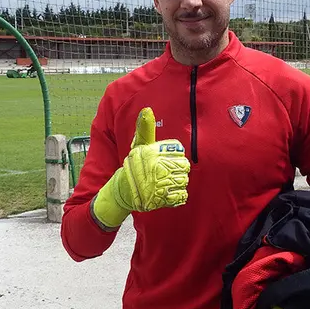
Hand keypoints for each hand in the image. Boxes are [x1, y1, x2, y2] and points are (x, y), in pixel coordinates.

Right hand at [92, 107, 189, 227]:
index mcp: (153, 153)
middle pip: (184, 167)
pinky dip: (178, 195)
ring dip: (177, 183)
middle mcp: (157, 168)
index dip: (175, 157)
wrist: (125, 190)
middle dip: (178, 171)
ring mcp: (160, 184)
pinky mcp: (163, 199)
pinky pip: (181, 195)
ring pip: (184, 181)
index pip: (180, 153)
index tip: (165, 161)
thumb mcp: (139, 145)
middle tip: (165, 173)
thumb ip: (145, 128)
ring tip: (165, 183)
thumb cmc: (135, 165)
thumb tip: (147, 109)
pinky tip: (168, 193)